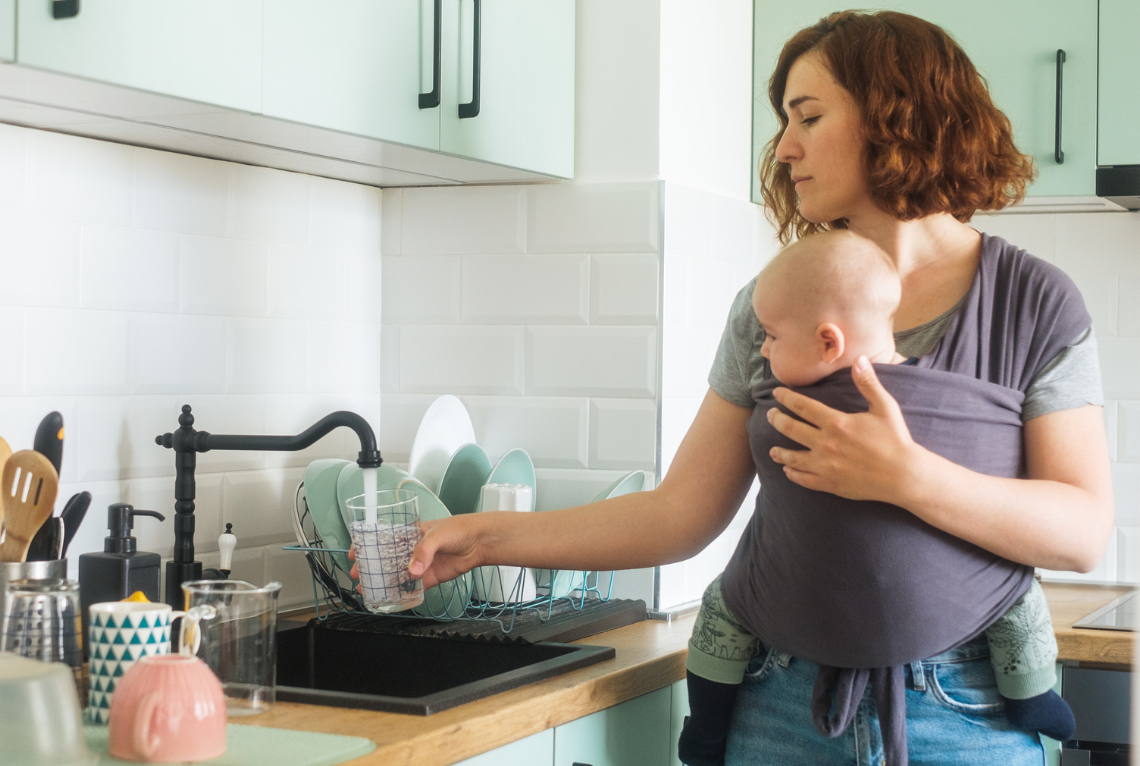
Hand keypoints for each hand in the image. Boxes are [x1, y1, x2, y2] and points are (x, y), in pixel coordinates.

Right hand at [347, 516, 482, 590]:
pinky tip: (392, 597)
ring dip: (383, 582)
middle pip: (386, 559)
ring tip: (368, 589)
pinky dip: (402, 592)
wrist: (480, 541)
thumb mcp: (437, 534)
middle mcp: (413, 549)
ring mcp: (421, 564)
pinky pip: (413, 587)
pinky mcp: (430, 578)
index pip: (384, 538)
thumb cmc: (460, 529)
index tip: (355, 552)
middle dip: (370, 567)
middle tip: (357, 574)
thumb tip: (413, 570)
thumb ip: (424, 551)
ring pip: (396, 575)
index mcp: (410, 533)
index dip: (368, 545)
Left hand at [766, 356, 924, 503]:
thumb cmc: (896, 440)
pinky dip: (793, 473)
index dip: (786, 398)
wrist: (904, 476)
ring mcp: (825, 465)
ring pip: (793, 457)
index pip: (802, 406)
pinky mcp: (829, 483)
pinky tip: (788, 470)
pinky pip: (804, 479)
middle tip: (770, 415)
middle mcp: (826, 443)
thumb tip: (860, 359)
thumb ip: (868, 383)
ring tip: (772, 450)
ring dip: (779, 452)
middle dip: (777, 420)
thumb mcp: (885, 407)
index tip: (776, 393)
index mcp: (836, 423)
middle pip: (791, 429)